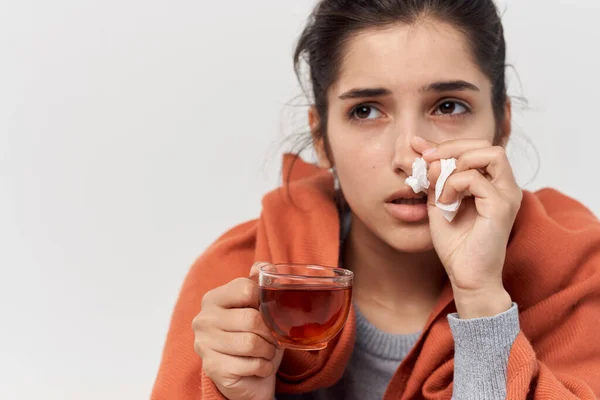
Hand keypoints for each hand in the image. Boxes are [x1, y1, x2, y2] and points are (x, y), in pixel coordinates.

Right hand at [193, 263, 283, 399]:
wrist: (245, 376)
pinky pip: (250, 364)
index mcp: (213, 298)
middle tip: (273, 339)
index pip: (247, 289)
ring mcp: (204, 344)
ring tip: (267, 352)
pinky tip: (260, 366)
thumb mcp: (257, 308)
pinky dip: (263, 367)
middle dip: (270, 332)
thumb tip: (266, 266)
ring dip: (268, 351)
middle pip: (251, 319)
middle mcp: (203, 319)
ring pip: (251, 343)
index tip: (269, 313)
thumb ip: (257, 283)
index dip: (266, 301)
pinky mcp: (212, 367)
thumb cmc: (252, 337)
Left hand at [412, 137, 520, 317]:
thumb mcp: (438, 201)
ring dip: (457, 164)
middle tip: (427, 161)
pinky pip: (477, 179)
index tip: (419, 150)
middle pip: (485, 144)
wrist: (465, 275)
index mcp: (492, 183)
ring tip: (441, 187)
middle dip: (451, 148)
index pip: (475, 146)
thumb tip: (418, 147)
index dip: (447, 144)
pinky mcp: (501, 207)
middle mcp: (505, 185)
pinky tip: (445, 202)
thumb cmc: (455, 244)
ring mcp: (507, 195)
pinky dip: (454, 184)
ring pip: (489, 153)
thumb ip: (433, 176)